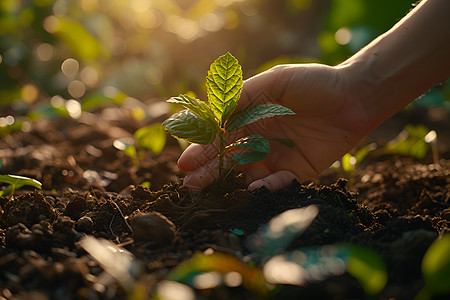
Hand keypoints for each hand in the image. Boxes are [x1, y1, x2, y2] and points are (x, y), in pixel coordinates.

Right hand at [178, 63, 370, 191]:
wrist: (354, 97)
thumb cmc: (314, 83)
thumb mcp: (276, 81)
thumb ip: (244, 95)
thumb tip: (213, 114)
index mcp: (249, 117)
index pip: (219, 136)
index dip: (203, 149)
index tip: (186, 162)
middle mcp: (258, 139)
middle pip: (228, 158)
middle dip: (210, 171)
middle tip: (192, 185)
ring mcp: (276, 157)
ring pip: (249, 174)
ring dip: (234, 184)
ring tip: (222, 191)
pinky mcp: (296, 172)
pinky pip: (278, 184)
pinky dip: (268, 187)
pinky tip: (259, 187)